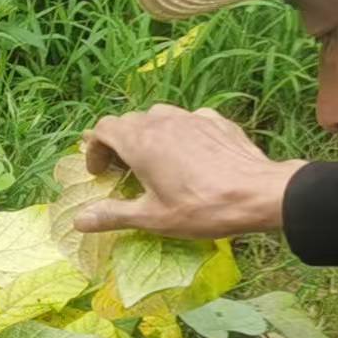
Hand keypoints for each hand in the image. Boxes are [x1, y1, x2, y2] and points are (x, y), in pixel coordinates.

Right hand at [71, 106, 303, 238]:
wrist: (259, 193)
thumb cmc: (202, 208)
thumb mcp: (153, 219)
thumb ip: (113, 215)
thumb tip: (78, 221)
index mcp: (140, 141)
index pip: (104, 128)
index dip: (95, 148)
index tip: (101, 174)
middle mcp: (162, 121)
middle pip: (129, 122)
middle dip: (120, 143)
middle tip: (124, 172)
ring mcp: (192, 117)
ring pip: (159, 116)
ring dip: (149, 135)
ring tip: (156, 161)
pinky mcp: (216, 121)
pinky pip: (189, 120)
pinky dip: (180, 134)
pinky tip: (191, 156)